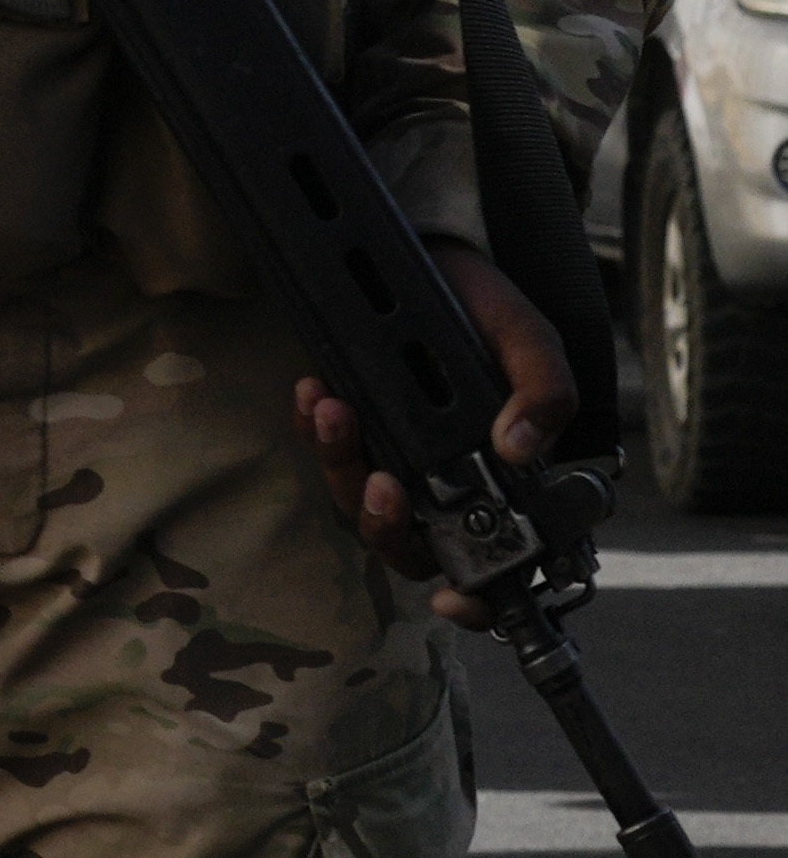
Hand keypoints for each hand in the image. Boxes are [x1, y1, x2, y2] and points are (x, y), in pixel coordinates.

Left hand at [298, 240, 575, 619]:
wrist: (430, 256)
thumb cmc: (485, 308)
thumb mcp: (526, 338)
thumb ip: (543, 389)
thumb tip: (517, 447)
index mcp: (504, 477)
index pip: (494, 562)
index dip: (475, 600)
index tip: (450, 601)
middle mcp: (447, 480)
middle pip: (409, 544)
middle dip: (385, 522)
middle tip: (382, 481)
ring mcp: (395, 458)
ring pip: (359, 501)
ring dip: (342, 464)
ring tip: (333, 410)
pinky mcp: (353, 429)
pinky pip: (326, 449)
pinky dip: (314, 428)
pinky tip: (314, 390)